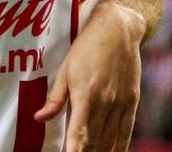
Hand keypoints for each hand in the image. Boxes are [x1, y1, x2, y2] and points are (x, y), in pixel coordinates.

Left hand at [33, 1, 144, 150]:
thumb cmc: (87, 48)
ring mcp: (121, 103)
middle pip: (95, 142)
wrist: (117, 30)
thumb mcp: (66, 70)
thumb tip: (39, 118)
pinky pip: (127, 131)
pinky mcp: (132, 101)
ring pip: (111, 139)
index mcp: (85, 96)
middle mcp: (105, 103)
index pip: (78, 134)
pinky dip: (121, 146)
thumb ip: (55, 98)